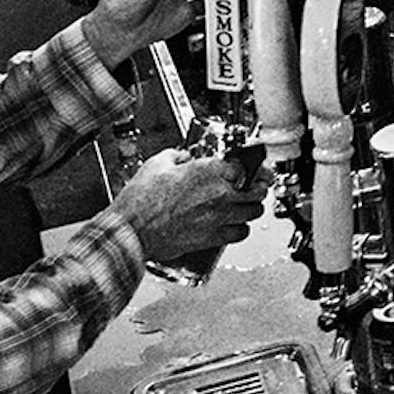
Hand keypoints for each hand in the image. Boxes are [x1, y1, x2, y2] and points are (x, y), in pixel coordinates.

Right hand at [111, 148, 267, 261]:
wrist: (133, 230)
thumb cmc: (141, 200)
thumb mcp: (157, 164)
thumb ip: (176, 156)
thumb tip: (182, 157)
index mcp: (209, 171)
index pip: (245, 165)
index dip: (251, 165)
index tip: (253, 166)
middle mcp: (220, 194)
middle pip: (257, 190)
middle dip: (260, 186)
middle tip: (258, 184)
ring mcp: (219, 217)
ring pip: (253, 212)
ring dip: (253, 207)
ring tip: (248, 205)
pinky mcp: (213, 238)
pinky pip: (241, 233)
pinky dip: (242, 229)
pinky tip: (236, 225)